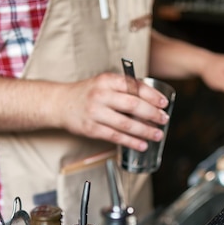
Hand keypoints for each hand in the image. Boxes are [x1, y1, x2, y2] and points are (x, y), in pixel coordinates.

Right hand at [53, 73, 169, 151]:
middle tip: (164, 119)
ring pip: (125, 124)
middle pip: (132, 105)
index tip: (163, 103)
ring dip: (145, 131)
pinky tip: (141, 144)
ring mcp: (95, 112)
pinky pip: (115, 136)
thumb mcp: (104, 83)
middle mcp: (101, 94)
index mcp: (107, 80)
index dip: (152, 95)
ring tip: (157, 134)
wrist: (60, 103)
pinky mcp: (91, 128)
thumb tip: (151, 101)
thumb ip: (124, 88)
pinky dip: (131, 141)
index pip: (134, 86)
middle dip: (152, 114)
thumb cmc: (86, 93)